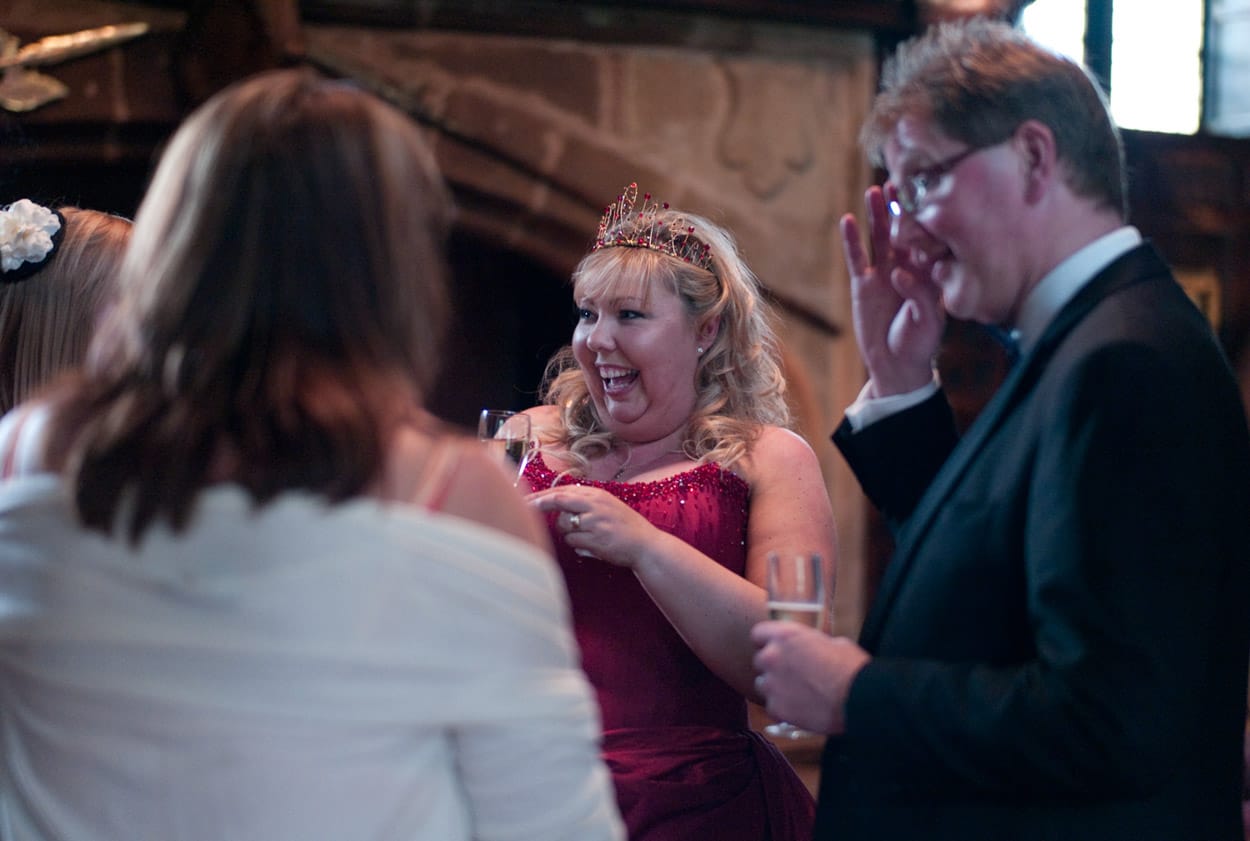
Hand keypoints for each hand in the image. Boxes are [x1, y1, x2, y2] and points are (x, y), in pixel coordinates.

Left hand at [528, 485, 657, 566]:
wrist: (645, 545)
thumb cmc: (625, 527)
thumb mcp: (607, 507)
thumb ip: (585, 503)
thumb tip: (557, 502)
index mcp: (597, 495)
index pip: (562, 491)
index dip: (542, 495)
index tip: (525, 498)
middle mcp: (595, 504)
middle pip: (558, 500)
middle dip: (538, 504)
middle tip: (524, 508)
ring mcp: (595, 521)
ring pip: (563, 524)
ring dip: (567, 532)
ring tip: (585, 537)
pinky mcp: (595, 538)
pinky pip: (572, 541)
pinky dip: (576, 544)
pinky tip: (591, 546)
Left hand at [751, 620, 870, 734]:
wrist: (858, 698)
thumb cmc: (852, 667)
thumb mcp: (833, 643)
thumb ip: (812, 644)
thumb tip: (813, 649)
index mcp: (786, 636)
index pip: (758, 634)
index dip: (766, 642)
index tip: (774, 648)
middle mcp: (773, 657)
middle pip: (759, 661)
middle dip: (773, 667)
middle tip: (791, 674)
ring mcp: (772, 684)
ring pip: (762, 685)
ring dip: (775, 688)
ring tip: (797, 694)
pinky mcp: (776, 708)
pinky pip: (771, 708)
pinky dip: (782, 710)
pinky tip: (800, 710)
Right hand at [840, 184, 944, 396]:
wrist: (897, 365)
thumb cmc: (920, 343)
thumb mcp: (928, 320)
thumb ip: (918, 294)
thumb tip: (899, 273)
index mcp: (929, 273)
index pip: (929, 240)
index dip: (927, 219)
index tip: (927, 196)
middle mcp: (907, 268)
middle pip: (904, 230)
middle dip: (903, 207)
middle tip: (901, 180)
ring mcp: (883, 273)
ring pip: (880, 237)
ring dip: (878, 215)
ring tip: (875, 191)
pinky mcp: (863, 284)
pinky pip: (856, 257)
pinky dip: (851, 240)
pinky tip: (847, 220)